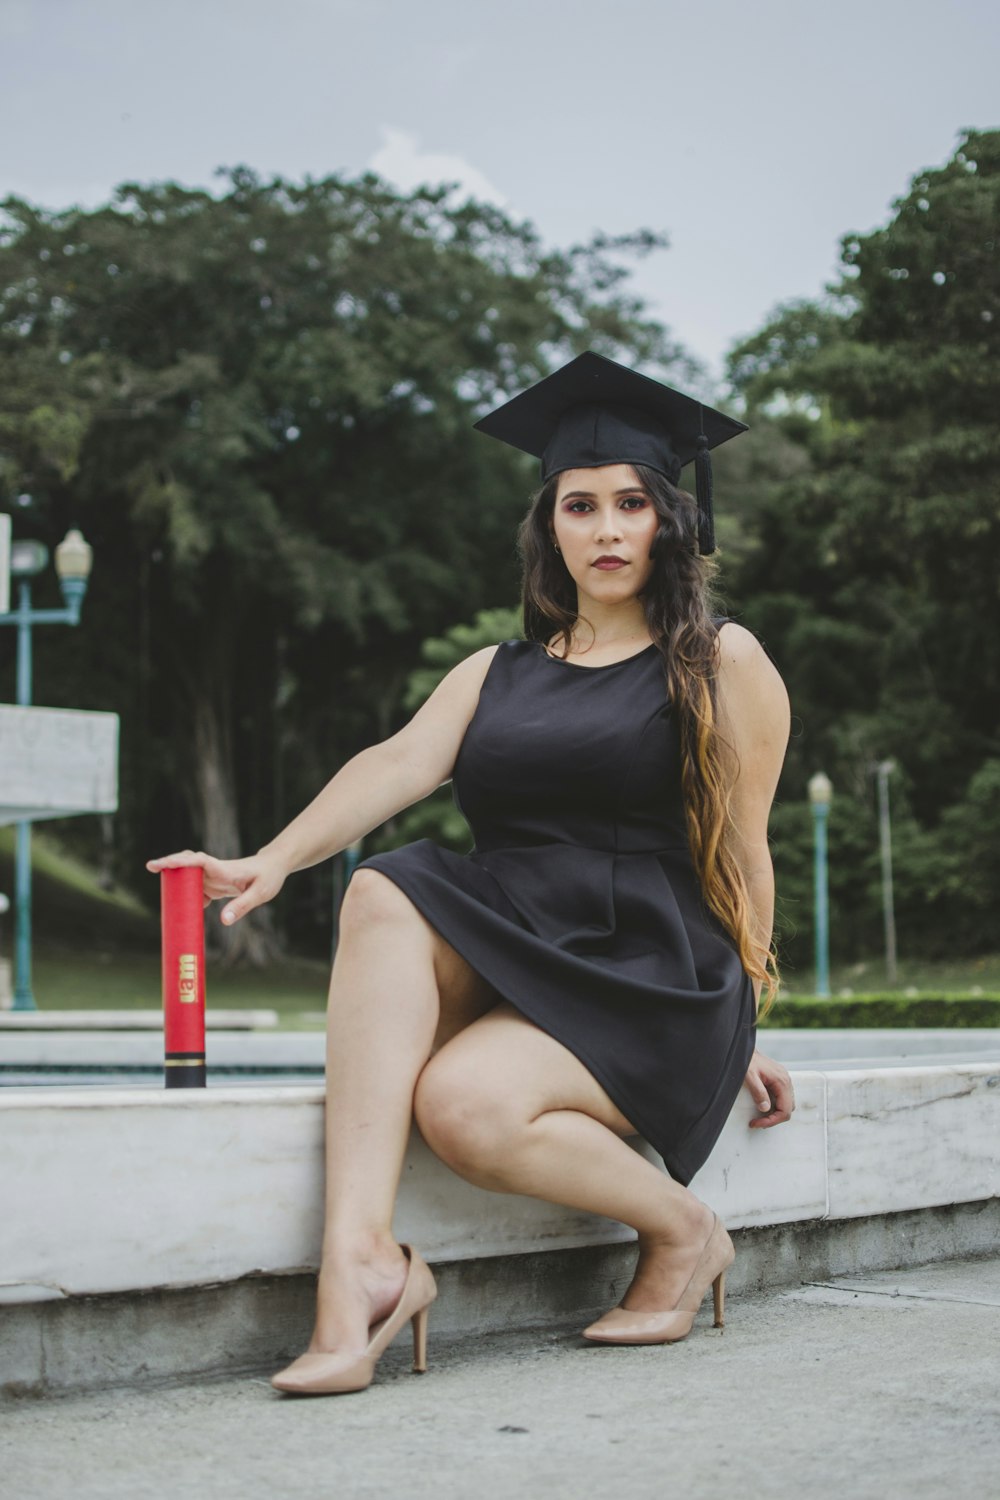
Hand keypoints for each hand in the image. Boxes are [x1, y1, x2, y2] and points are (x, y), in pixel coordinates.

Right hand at [145, 849, 287, 925]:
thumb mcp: (260, 894)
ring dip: (174, 882)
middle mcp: (215, 870)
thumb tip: (222, 922)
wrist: (273, 867)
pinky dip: (186, 897)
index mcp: (224, 868)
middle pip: (187, 864)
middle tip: (150, 867)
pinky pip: (195, 888)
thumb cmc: (268, 877)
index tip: (162, 862)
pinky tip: (183, 911)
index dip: (180, 861)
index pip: (199, 861)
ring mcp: (213, 877)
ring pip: (188, 876)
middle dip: (169, 864)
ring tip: (162, 896)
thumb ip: (242, 906)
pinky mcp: (214, 884)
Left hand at [743, 1047, 794, 1128]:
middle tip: (758, 1122)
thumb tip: (765, 1109)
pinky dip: (775, 1105)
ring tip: (760, 1116)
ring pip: (787, 1104)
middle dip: (774, 1119)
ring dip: (775, 1113)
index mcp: (782, 1081)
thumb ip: (758, 1092)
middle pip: (788, 1109)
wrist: (745, 1048)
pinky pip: (783, 1097)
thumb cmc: (747, 1059)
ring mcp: (784, 1079)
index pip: (785, 1110)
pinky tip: (763, 1105)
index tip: (757, 1123)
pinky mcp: (779, 1079)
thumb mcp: (749, 1076)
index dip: (772, 1121)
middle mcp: (786, 1081)